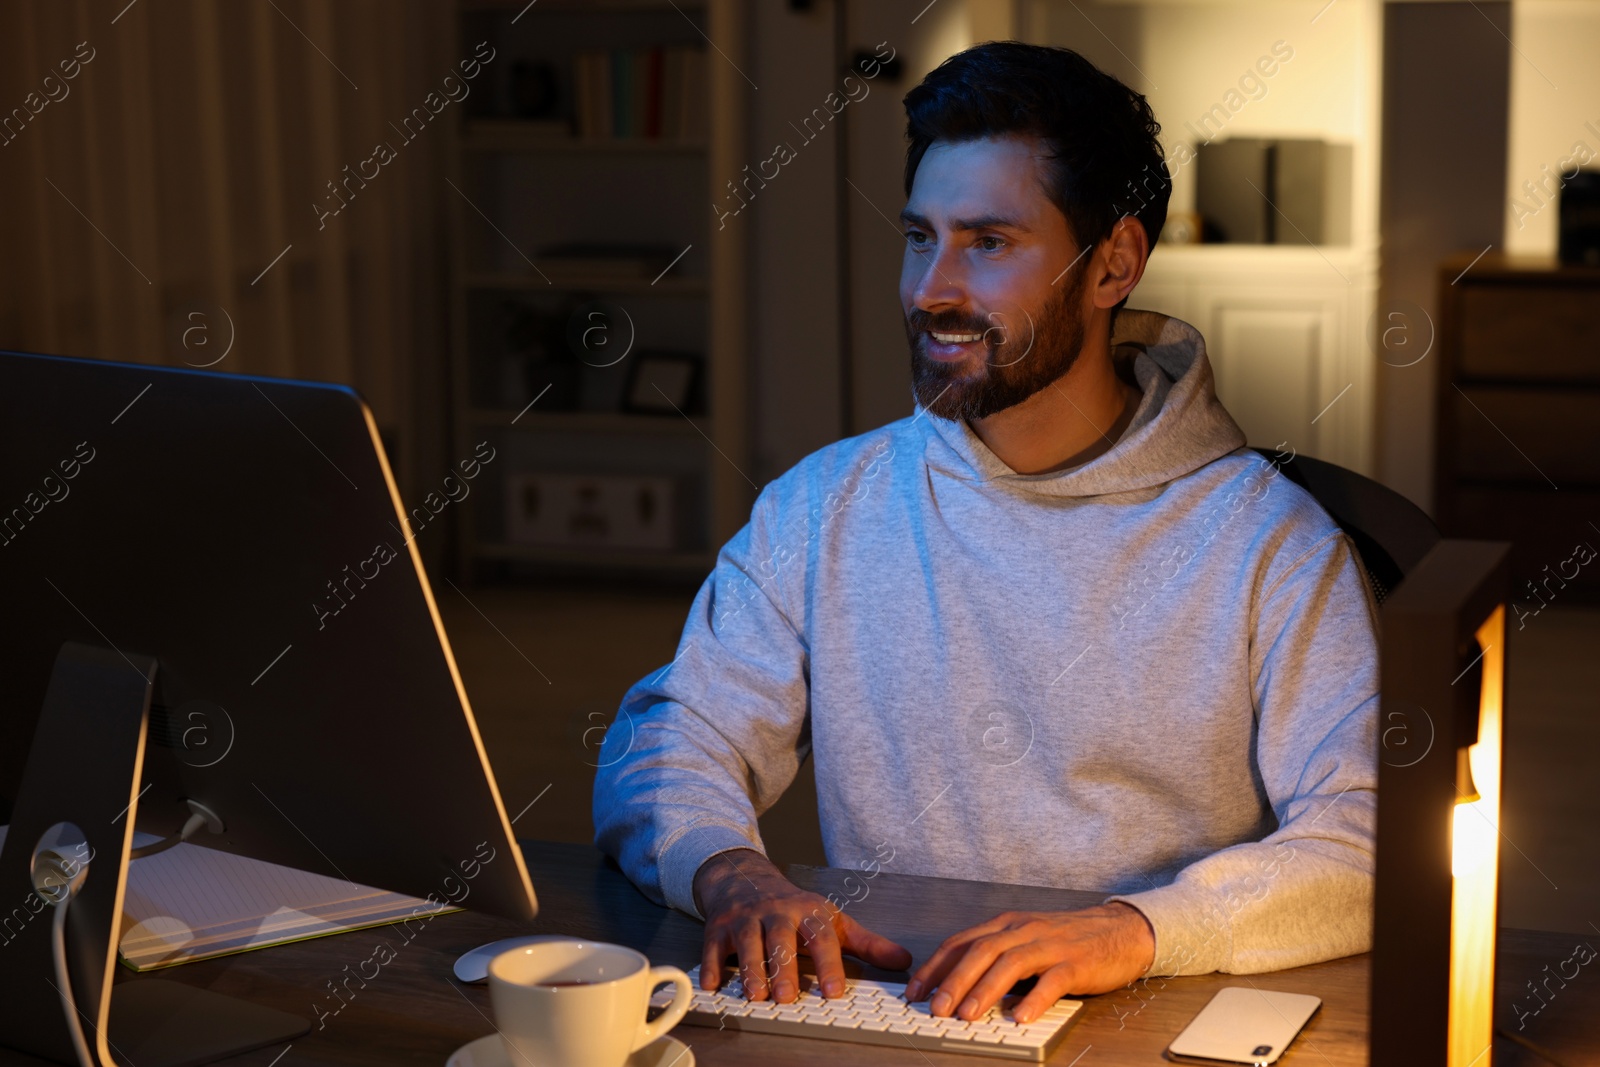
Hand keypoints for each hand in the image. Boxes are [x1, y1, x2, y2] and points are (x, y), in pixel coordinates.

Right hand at [693, 848, 912, 1003]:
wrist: (746, 878)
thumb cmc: (794, 908)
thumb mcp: (832, 921)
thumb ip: (866, 944)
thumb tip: (903, 961)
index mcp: (808, 913)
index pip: (821, 938)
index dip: (828, 965)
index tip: (834, 992)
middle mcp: (776, 913)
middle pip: (780, 939)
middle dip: (783, 967)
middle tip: (786, 997)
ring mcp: (746, 918)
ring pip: (747, 942)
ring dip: (750, 969)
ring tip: (756, 995)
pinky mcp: (719, 926)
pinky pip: (712, 946)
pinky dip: (710, 965)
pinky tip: (712, 985)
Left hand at [904, 904, 1155, 1022]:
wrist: (1120, 931)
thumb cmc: (1067, 940)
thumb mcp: (1024, 941)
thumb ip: (995, 959)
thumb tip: (958, 987)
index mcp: (1006, 925)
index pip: (961, 942)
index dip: (935, 967)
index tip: (914, 991)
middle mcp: (1023, 930)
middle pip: (980, 951)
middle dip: (953, 980)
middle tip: (934, 1008)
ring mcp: (1050, 945)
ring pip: (1010, 963)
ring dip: (984, 990)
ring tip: (967, 1015)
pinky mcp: (1075, 963)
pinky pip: (1052, 981)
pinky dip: (1034, 999)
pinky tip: (1020, 1017)